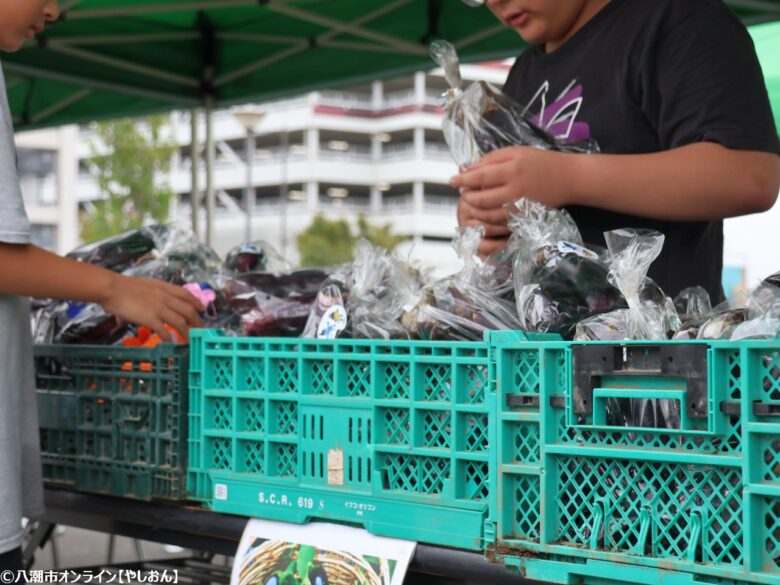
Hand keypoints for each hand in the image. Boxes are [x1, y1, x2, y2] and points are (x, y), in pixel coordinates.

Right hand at [100, 274, 203, 341]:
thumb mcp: (146, 285)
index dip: (196, 302)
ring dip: (187, 333)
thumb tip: (155, 302)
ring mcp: (159, 308)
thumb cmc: (123, 286)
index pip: (186, 294)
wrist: (112, 288)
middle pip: (188, 310)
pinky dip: (169, 338)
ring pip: (180, 322)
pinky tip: (171, 344)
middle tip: (201, 329)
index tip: (202, 308)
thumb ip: (154, 293)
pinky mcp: (150, 318)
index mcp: (164, 287)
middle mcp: (165, 297)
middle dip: (197, 320)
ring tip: (190, 341)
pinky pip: (164, 331)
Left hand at [451, 146, 574, 221]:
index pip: (480, 177)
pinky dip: (487, 220)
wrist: (568, 178)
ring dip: (475, 210)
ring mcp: (520, 207)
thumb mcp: (516, 152)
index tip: (451, 180)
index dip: (463, 180)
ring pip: (489, 215)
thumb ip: (491, 159)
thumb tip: (468, 169)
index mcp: (513, 170)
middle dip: (467, 197)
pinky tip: (482, 212)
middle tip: (462, 192)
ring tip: (470, 202)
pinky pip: (500, 223)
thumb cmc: (539, 161)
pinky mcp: (524, 217)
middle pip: (482, 199)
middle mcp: (516, 190)